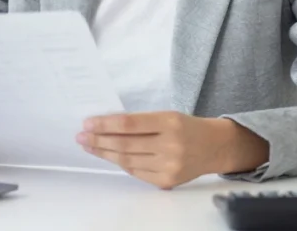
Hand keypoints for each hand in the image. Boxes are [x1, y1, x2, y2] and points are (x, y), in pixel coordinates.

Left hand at [77, 112, 268, 188]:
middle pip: (125, 144)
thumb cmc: (186, 127)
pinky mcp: (167, 181)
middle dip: (99, 140)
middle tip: (81, 136)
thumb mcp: (167, 115)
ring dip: (104, 153)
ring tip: (90, 146)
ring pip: (127, 160)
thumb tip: (105, 126)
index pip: (129, 124)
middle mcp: (170, 145)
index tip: (88, 123)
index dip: (105, 124)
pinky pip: (136, 172)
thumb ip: (140, 122)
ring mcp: (169, 165)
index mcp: (169, 122)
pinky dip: (121, 163)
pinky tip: (110, 156)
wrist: (215, 147)